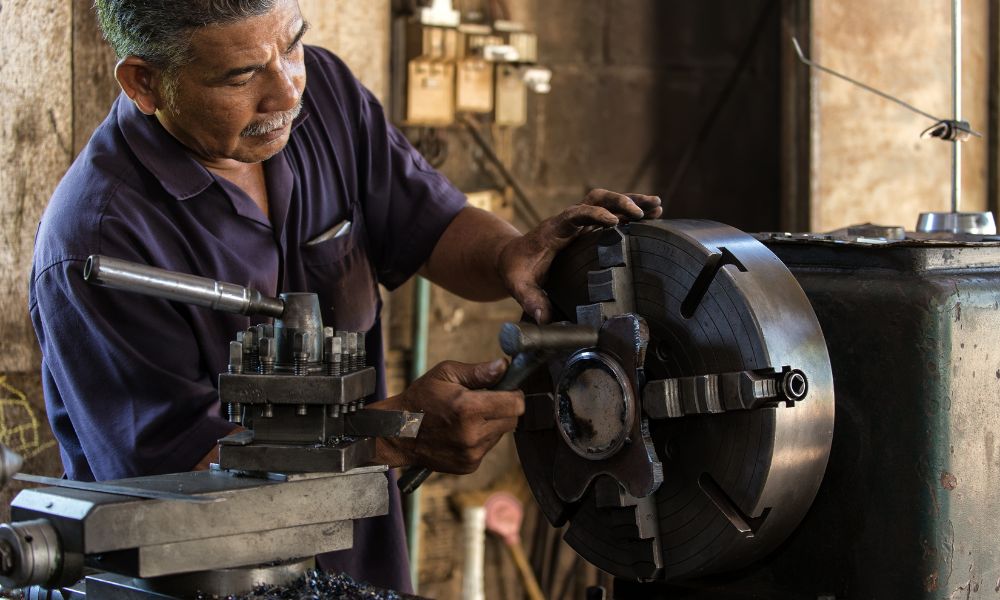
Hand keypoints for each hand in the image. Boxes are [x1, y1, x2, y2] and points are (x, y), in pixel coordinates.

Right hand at [370, 359, 524, 473]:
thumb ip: (478, 371)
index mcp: (468, 409)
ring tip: (467, 417)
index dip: (514, 394)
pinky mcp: (469, 465)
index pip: (515, 404)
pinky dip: (481, 438)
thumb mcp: (445, 374)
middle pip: (512, 420)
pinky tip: (462, 431)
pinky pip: (487, 448)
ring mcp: (471, 453)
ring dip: (491, 424)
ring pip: (500, 434)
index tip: (506, 390)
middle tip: (483, 402)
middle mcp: (473, 435)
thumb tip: (504, 366)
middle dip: (503, 408)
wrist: (397, 433)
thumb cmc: (420, 400)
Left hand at [498, 189, 661, 323]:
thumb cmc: (516, 270)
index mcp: (554, 230)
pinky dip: (630, 212)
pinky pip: (610, 213)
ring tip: (657, 206)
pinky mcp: (587, 228)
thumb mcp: (518, 285)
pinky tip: (652, 215)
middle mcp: (569, 221)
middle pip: (595, 199)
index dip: (594, 215)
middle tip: (642, 212)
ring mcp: (579, 223)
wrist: (512, 257)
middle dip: (620, 202)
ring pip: (606, 202)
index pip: (575, 215)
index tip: (614, 221)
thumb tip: (544, 319)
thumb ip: (530, 300)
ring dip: (631, 201)